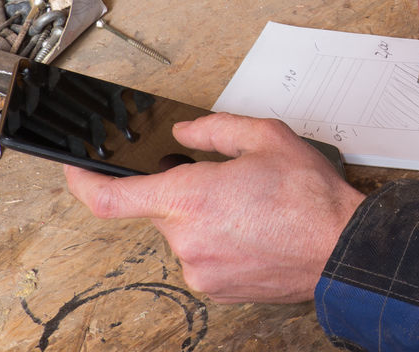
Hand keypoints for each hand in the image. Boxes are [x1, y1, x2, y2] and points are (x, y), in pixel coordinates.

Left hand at [64, 112, 364, 303]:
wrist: (341, 248)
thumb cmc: (311, 197)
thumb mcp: (267, 137)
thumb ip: (215, 129)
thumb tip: (184, 134)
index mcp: (191, 198)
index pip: (111, 198)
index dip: (83, 183)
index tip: (77, 170)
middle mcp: (186, 239)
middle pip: (158, 210)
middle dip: (183, 191)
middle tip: (227, 181)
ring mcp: (199, 269)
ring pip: (182, 233)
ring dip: (205, 217)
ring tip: (252, 208)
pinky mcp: (214, 288)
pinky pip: (201, 256)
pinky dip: (219, 240)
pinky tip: (253, 230)